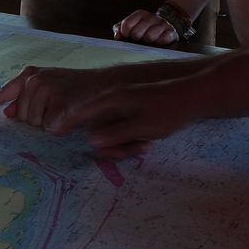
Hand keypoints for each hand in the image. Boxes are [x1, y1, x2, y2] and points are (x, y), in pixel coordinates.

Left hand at [0, 65, 117, 130]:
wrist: (105, 85)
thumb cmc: (76, 88)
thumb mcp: (48, 87)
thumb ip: (27, 97)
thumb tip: (8, 112)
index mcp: (30, 75)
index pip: (3, 93)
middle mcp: (35, 81)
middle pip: (22, 117)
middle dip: (37, 119)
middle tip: (58, 108)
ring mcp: (47, 92)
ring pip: (36, 124)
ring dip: (51, 123)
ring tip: (67, 109)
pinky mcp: (60, 105)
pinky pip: (51, 128)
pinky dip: (62, 127)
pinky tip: (73, 115)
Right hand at [56, 79, 198, 155]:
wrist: (193, 96)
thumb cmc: (168, 110)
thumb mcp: (142, 127)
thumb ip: (114, 134)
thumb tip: (91, 141)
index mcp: (111, 100)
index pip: (81, 110)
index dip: (67, 121)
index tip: (54, 131)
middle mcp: (113, 101)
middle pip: (98, 129)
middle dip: (112, 145)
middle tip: (133, 151)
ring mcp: (123, 106)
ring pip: (111, 132)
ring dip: (124, 145)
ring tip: (144, 147)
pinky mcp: (132, 112)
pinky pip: (123, 130)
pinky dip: (131, 139)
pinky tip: (147, 143)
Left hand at [113, 9, 177, 44]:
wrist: (167, 23)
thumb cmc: (144, 26)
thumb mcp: (132, 24)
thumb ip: (120, 28)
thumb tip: (117, 36)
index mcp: (140, 14)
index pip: (126, 25)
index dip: (125, 33)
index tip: (128, 36)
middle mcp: (151, 17)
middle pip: (136, 33)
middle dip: (136, 39)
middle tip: (139, 39)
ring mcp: (162, 24)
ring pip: (149, 37)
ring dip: (148, 42)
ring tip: (149, 41)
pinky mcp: (171, 32)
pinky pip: (164, 39)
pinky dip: (160, 42)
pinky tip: (159, 42)